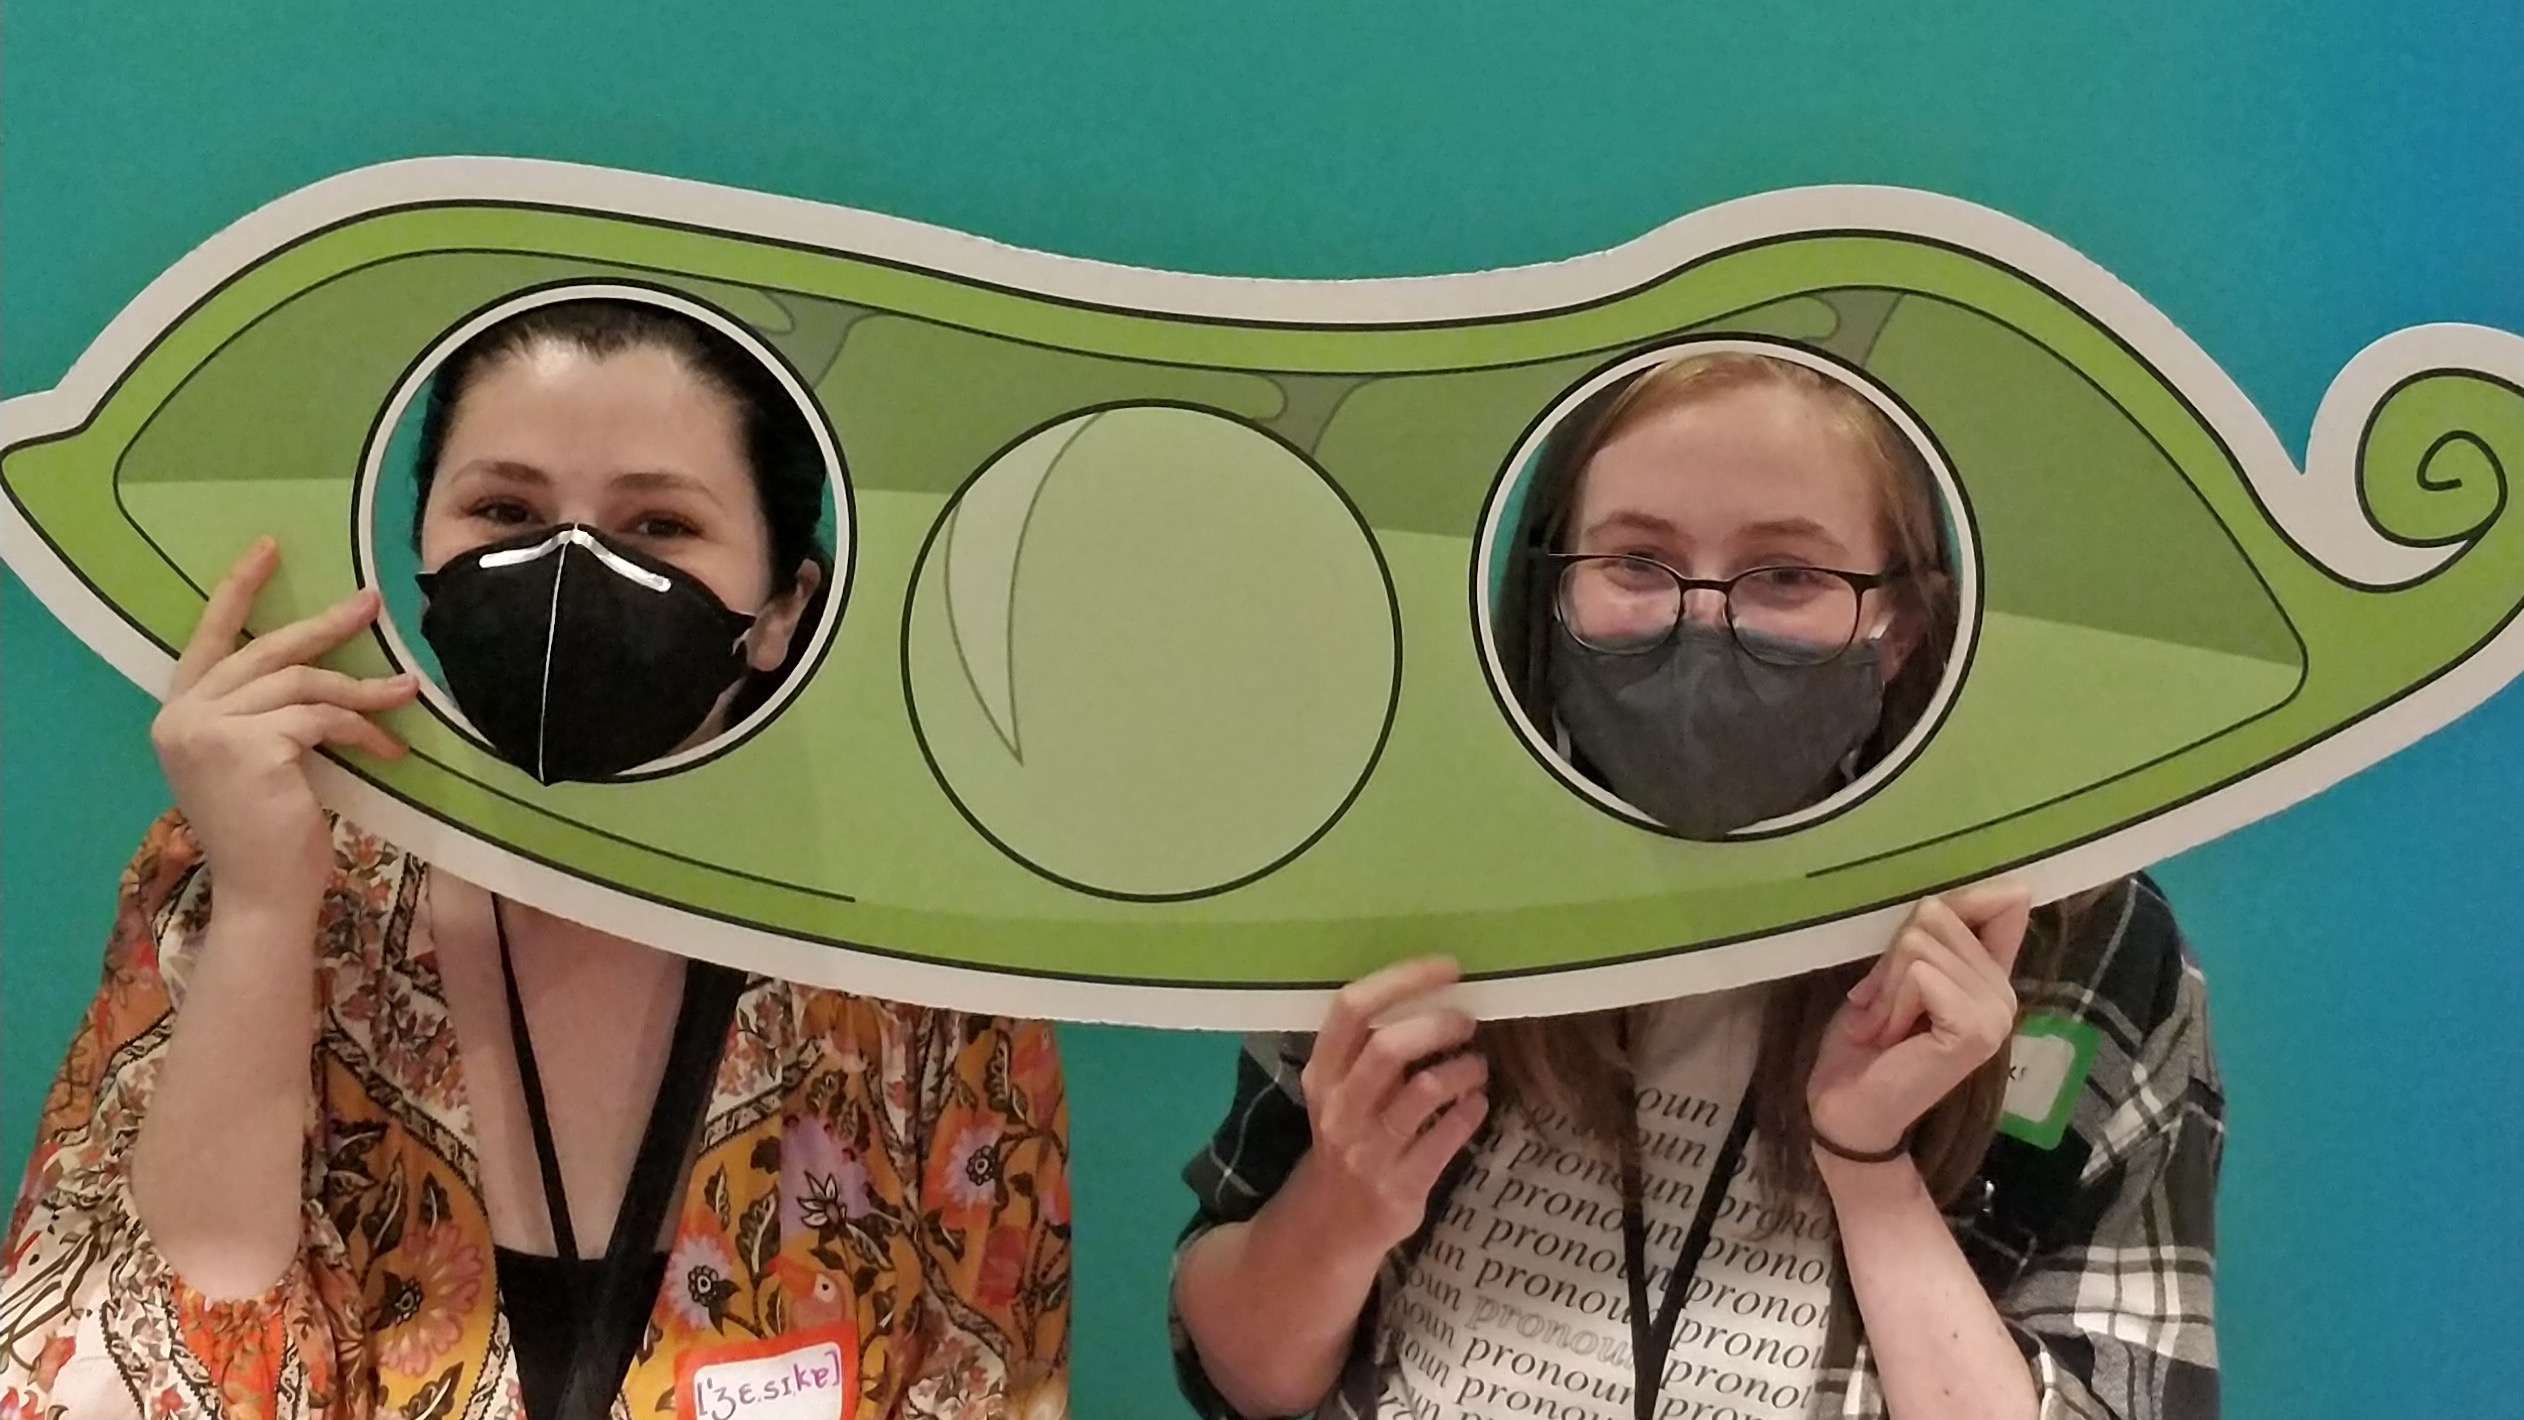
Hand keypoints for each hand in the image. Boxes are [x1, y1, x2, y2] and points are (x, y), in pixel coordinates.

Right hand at [149, 538, 418, 909]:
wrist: (264, 894)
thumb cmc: (268, 835)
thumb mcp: (255, 761)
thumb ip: (263, 714)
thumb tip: (319, 671)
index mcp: (178, 715)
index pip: (207, 640)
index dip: (237, 592)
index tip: (268, 549)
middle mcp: (183, 716)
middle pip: (264, 652)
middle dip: (323, 625)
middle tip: (370, 602)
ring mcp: (211, 729)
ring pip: (303, 684)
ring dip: (361, 690)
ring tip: (405, 691)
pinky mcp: (251, 745)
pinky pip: (321, 717)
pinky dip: (362, 728)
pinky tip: (389, 747)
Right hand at [1293, 956, 1490, 1255]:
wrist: (1330, 1226)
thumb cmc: (1347, 1140)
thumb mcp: (1339, 1093)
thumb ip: (1370, 1051)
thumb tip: (1434, 995)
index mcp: (1322, 1074)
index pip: (1351, 1009)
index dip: (1401, 980)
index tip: (1447, 967)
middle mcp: (1340, 1109)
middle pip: (1388, 1048)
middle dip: (1437, 1025)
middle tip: (1467, 1021)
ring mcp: (1369, 1151)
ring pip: (1426, 1091)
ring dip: (1463, 1070)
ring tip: (1476, 1067)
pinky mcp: (1401, 1186)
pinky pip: (1448, 1137)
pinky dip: (1471, 1112)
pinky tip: (1478, 1104)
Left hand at [1807, 886, 2032, 1157]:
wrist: (1846, 1107)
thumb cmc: (1864, 1039)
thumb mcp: (1895, 971)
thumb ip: (1930, 935)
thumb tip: (1966, 893)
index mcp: (1991, 975)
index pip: (2005, 901)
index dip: (1961, 899)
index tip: (1914, 939)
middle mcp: (2005, 991)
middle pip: (1939, 913)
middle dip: (1893, 955)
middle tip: (1884, 1003)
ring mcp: (1996, 1013)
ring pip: (1921, 943)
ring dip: (1886, 984)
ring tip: (1884, 1022)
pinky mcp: (1975, 1030)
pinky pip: (1920, 975)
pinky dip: (1890, 1001)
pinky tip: (1888, 1035)